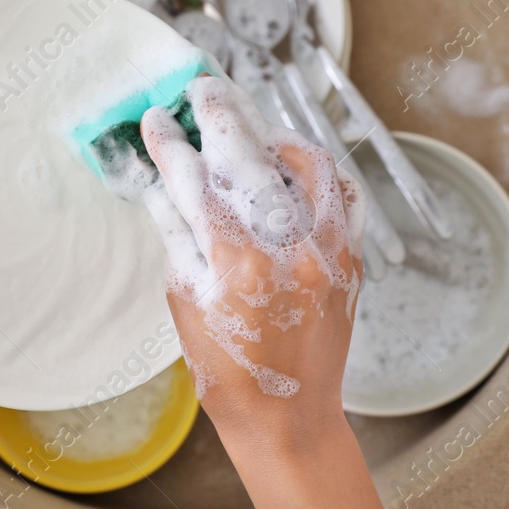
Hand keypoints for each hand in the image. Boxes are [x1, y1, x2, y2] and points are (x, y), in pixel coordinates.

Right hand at [140, 76, 391, 508]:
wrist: (289, 418)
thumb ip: (177, 233)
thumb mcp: (184, 302)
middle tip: (202, 90)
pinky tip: (296, 162)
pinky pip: (344, 194)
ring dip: (275, 136)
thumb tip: (164, 179)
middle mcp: (289, 248)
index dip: (173, 145)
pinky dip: (320, 169)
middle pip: (252, 159)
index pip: (197, 182)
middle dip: (222, 116)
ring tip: (250, 126)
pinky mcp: (351, 259)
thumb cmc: (229, 371)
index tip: (157, 121)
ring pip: (309, 165)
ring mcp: (327, 251)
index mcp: (238, 262)